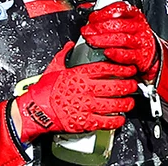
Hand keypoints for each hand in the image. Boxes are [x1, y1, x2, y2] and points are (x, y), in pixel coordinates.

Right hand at [14, 42, 137, 141]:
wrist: (34, 110)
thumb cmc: (43, 90)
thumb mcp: (53, 67)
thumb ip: (64, 55)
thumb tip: (70, 46)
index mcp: (79, 74)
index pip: (106, 69)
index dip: (121, 68)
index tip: (129, 69)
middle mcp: (86, 89)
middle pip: (114, 86)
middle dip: (128, 86)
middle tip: (133, 85)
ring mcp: (86, 106)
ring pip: (113, 104)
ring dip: (125, 103)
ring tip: (130, 102)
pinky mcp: (84, 121)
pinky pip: (105, 121)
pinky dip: (115, 121)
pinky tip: (120, 119)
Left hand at [80, 2, 159, 78]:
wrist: (150, 51)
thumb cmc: (134, 35)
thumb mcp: (127, 22)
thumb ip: (111, 18)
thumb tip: (90, 17)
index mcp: (135, 15)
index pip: (120, 9)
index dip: (105, 12)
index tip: (92, 18)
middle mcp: (139, 26)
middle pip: (118, 24)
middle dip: (99, 27)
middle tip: (86, 31)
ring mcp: (140, 41)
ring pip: (122, 39)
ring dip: (104, 40)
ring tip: (91, 41)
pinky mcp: (141, 56)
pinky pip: (128, 55)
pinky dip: (116, 54)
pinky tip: (107, 53)